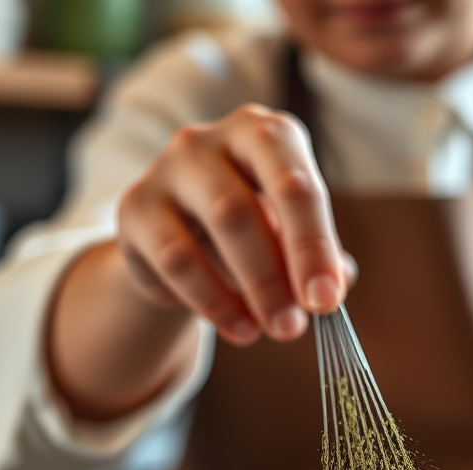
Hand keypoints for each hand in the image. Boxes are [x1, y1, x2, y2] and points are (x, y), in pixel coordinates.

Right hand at [117, 103, 354, 345]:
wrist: (183, 242)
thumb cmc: (254, 233)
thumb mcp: (292, 241)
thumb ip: (320, 258)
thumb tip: (336, 282)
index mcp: (265, 136)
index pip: (294, 184)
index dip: (313, 246)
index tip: (325, 300)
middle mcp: (211, 141)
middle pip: (244, 207)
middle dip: (276, 275)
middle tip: (293, 327)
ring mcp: (168, 169)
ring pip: (209, 229)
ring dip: (248, 290)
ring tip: (269, 329)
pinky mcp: (136, 208)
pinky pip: (175, 259)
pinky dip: (212, 302)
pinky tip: (239, 328)